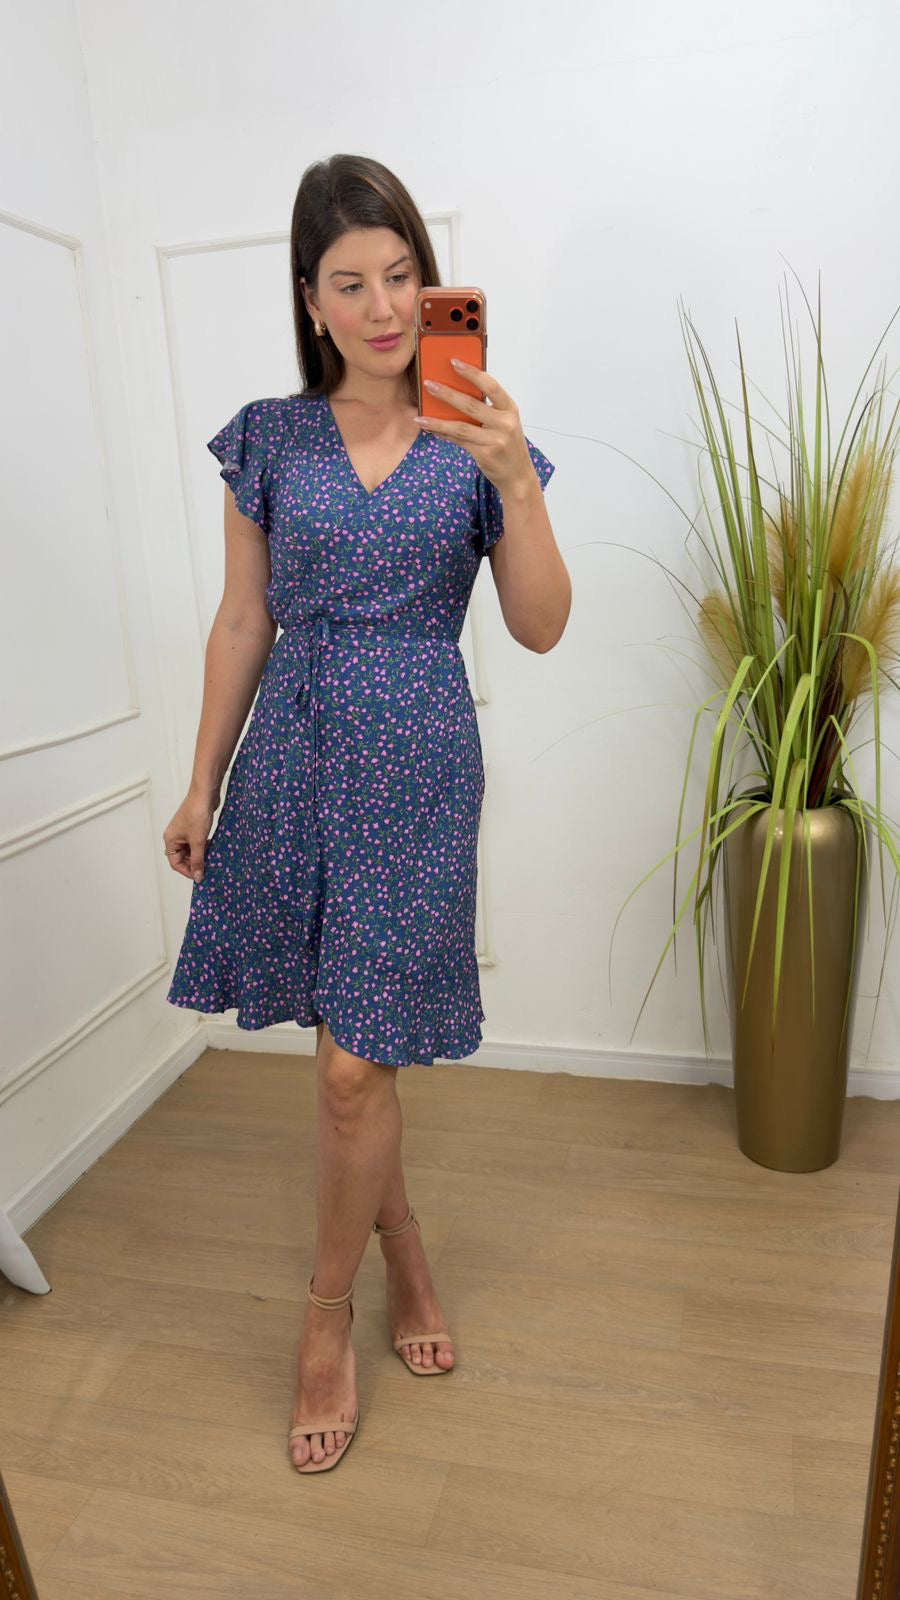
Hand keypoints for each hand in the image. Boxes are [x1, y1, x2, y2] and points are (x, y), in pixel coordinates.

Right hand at [163, 787, 219, 882]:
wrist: (205, 793)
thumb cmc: (197, 814)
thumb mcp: (198, 841)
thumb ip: (198, 860)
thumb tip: (197, 876)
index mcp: (170, 840)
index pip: (175, 863)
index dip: (187, 871)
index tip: (200, 876)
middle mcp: (175, 836)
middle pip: (183, 857)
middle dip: (194, 863)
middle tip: (207, 868)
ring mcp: (184, 831)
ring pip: (191, 849)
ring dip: (200, 855)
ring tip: (211, 858)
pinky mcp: (193, 826)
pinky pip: (197, 841)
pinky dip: (203, 846)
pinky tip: (212, 847)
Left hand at [417, 361, 536, 496]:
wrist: (518, 475)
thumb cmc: (508, 444)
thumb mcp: (504, 423)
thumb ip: (486, 409)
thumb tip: (455, 392)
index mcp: (510, 408)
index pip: (490, 386)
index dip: (472, 373)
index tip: (454, 362)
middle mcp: (505, 423)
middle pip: (471, 405)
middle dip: (447, 393)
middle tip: (428, 384)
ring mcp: (495, 440)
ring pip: (461, 426)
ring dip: (438, 420)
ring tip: (420, 416)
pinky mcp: (485, 454)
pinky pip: (459, 441)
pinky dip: (444, 434)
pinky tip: (431, 429)